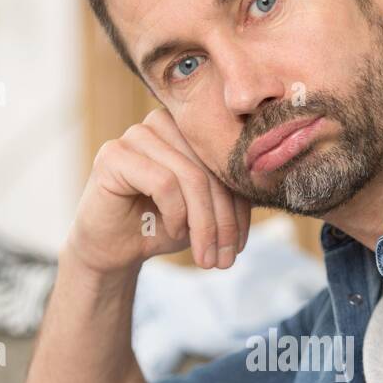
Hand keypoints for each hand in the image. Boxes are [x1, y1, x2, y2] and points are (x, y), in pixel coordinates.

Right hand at [69, 106, 251, 275]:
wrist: (114, 248)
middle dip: (224, 221)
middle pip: (212, 169)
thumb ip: (232, 193)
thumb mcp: (206, 211)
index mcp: (189, 128)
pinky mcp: (114, 154)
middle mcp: (163, 122)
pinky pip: (164, 183)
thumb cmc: (161, 224)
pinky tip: (173, 231)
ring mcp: (137, 134)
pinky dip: (176, 215)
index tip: (240, 246)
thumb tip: (268, 187)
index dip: (240, 206)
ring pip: (192, 177)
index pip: (228, 161)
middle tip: (225, 259)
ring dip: (204, 224)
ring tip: (204, 255)